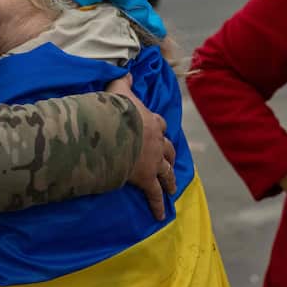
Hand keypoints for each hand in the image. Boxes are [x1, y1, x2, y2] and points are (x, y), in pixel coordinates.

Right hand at [107, 74, 175, 219]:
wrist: (114, 131)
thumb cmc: (115, 110)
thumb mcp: (117, 89)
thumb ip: (122, 81)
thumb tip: (127, 71)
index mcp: (150, 121)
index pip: (160, 124)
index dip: (159, 127)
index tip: (158, 129)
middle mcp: (156, 141)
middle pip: (168, 149)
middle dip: (170, 155)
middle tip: (170, 162)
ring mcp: (153, 161)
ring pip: (166, 171)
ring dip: (169, 179)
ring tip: (171, 188)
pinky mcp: (146, 178)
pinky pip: (153, 193)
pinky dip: (157, 205)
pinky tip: (161, 215)